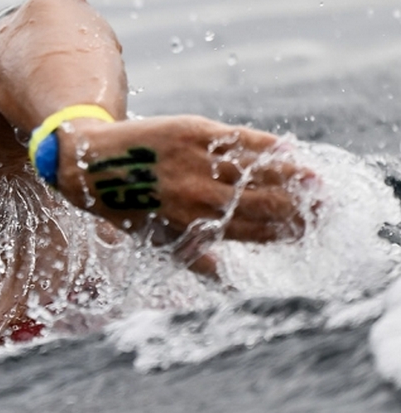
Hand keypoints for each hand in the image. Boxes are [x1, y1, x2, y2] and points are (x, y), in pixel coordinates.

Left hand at [54, 115, 316, 245]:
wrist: (89, 162)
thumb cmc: (125, 204)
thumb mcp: (155, 238)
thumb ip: (195, 256)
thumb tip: (229, 281)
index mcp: (189, 224)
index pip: (247, 232)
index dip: (281, 235)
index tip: (307, 236)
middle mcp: (194, 195)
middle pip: (257, 203)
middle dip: (295, 208)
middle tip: (324, 210)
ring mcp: (193, 161)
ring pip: (253, 171)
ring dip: (290, 177)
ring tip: (317, 183)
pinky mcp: (190, 131)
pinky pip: (236, 140)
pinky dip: (264, 146)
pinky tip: (288, 151)